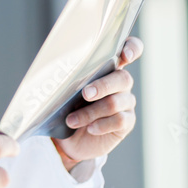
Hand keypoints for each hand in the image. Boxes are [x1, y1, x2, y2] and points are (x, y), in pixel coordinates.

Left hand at [52, 36, 143, 170]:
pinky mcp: (127, 121)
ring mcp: (126, 102)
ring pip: (116, 102)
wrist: (70, 138)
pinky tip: (90, 128)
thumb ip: (69, 76)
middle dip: (103, 86)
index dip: (132, 49)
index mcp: (108, 66)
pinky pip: (120, 120)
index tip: (124, 55)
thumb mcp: (66, 88)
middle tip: (85, 94)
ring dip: (91, 111)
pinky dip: (102, 124)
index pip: (130, 49)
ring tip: (72, 120)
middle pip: (123, 78)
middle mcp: (121, 82)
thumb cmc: (68, 105)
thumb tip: (55, 68)